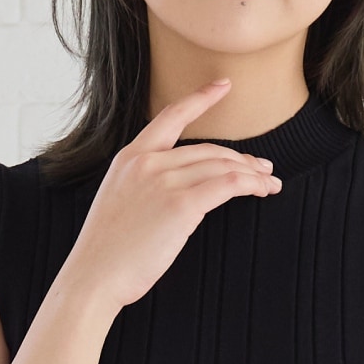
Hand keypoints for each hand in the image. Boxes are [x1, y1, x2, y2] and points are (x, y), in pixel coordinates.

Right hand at [64, 79, 281, 311]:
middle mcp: (147, 162)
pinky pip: (227, 184)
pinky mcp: (180, 205)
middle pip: (208, 149)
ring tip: (269, 183)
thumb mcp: (120, 202)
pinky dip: (250, 185)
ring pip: (222, 165)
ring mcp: (163, 181)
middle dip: (241, 158)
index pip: (170, 117)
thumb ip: (145, 186)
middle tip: (263, 169)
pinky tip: (261, 190)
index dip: (201, 98)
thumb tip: (179, 189)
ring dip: (252, 174)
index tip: (223, 86)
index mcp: (129, 158)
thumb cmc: (107, 252)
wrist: (93, 277)